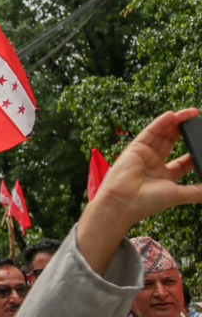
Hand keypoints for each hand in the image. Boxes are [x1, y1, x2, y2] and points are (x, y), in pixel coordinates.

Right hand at [78, 109, 201, 273]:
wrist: (123, 203)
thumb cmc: (147, 202)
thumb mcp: (178, 195)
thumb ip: (197, 191)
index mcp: (165, 176)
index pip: (183, 161)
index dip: (194, 152)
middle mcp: (154, 164)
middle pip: (172, 143)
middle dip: (185, 131)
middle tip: (197, 119)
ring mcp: (144, 155)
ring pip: (162, 135)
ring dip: (175, 123)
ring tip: (190, 113)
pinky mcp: (135, 148)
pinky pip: (150, 132)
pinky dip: (160, 123)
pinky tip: (171, 115)